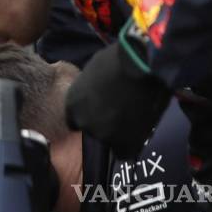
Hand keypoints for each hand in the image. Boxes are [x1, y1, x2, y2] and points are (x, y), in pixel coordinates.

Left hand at [64, 37, 171, 158]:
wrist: (140, 67)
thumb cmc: (116, 60)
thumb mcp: (92, 73)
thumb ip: (90, 90)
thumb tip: (96, 95)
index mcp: (71, 103)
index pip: (75, 119)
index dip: (89, 115)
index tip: (100, 111)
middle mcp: (83, 122)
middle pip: (93, 130)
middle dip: (104, 123)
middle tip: (120, 111)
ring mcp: (103, 134)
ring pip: (111, 141)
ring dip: (119, 133)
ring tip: (133, 117)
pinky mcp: (124, 143)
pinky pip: (126, 151)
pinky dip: (132, 142)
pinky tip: (139, 128)